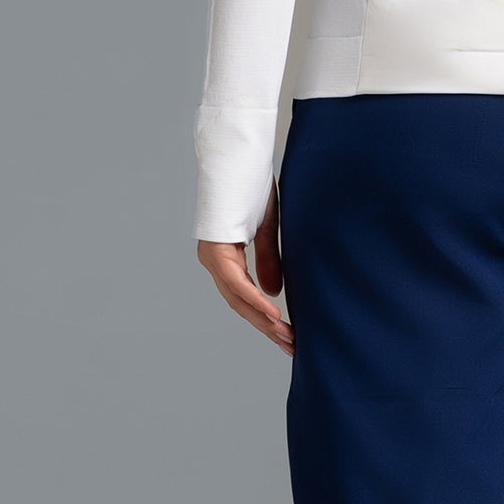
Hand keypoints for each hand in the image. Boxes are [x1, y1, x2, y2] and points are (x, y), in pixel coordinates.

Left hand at [196, 176, 294, 355]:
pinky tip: (272, 314)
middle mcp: (213, 260)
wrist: (239, 157)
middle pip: (240, 304)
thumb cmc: (252, 186)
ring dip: (263, 320)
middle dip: (266, 327)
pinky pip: (236, 282)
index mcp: (224, 256)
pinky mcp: (216, 248)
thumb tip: (274, 293)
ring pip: (237, 299)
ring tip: (285, 336)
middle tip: (291, 345)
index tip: (286, 334)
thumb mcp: (265, 228)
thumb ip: (269, 260)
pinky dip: (254, 299)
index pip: (244, 296)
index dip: (264, 318)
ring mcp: (212, 255)